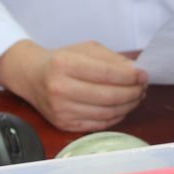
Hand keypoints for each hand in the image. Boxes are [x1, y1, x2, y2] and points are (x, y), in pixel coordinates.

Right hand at [0, 40, 147, 132]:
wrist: (30, 76)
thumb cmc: (60, 60)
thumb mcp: (84, 49)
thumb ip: (111, 59)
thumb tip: (136, 72)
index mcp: (64, 64)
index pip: (106, 73)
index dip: (130, 76)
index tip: (143, 75)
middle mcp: (60, 88)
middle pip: (109, 96)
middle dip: (133, 92)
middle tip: (143, 87)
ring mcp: (61, 109)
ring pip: (107, 113)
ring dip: (128, 106)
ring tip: (136, 97)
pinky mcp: (64, 124)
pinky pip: (99, 124)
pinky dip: (116, 117)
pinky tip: (122, 108)